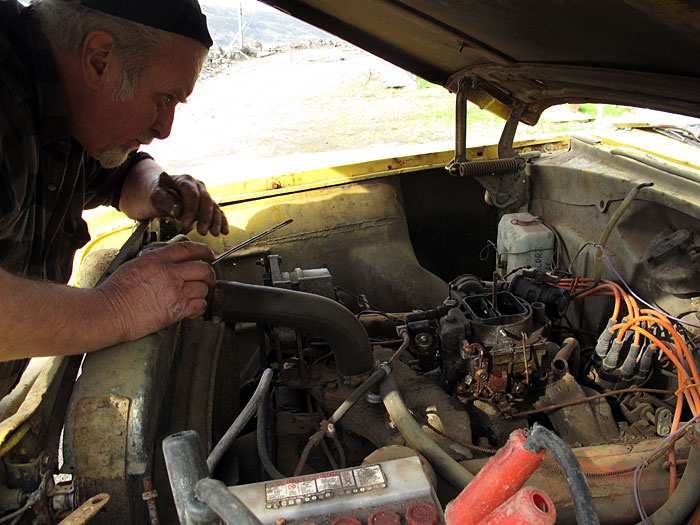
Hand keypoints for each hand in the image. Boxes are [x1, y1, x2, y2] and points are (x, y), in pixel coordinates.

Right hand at [97, 242, 215, 340]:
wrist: (108, 312)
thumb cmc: (115, 292)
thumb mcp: (134, 265)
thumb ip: (155, 261)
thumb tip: (169, 262)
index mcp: (156, 259)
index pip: (189, 249)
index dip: (204, 250)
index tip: (210, 254)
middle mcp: (169, 273)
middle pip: (203, 268)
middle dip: (209, 273)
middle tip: (208, 278)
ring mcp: (174, 291)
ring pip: (203, 287)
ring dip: (203, 291)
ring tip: (195, 294)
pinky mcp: (176, 310)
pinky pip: (199, 305)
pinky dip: (199, 306)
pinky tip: (193, 308)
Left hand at [149, 172, 228, 235]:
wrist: (164, 194)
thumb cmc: (160, 194)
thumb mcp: (157, 196)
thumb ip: (167, 202)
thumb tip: (178, 211)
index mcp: (185, 181)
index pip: (192, 194)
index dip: (191, 210)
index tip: (186, 224)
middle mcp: (198, 186)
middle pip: (205, 200)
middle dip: (205, 217)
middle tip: (201, 231)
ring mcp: (205, 195)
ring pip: (214, 207)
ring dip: (215, 221)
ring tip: (214, 233)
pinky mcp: (208, 205)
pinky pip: (217, 212)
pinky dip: (222, 221)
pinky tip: (224, 231)